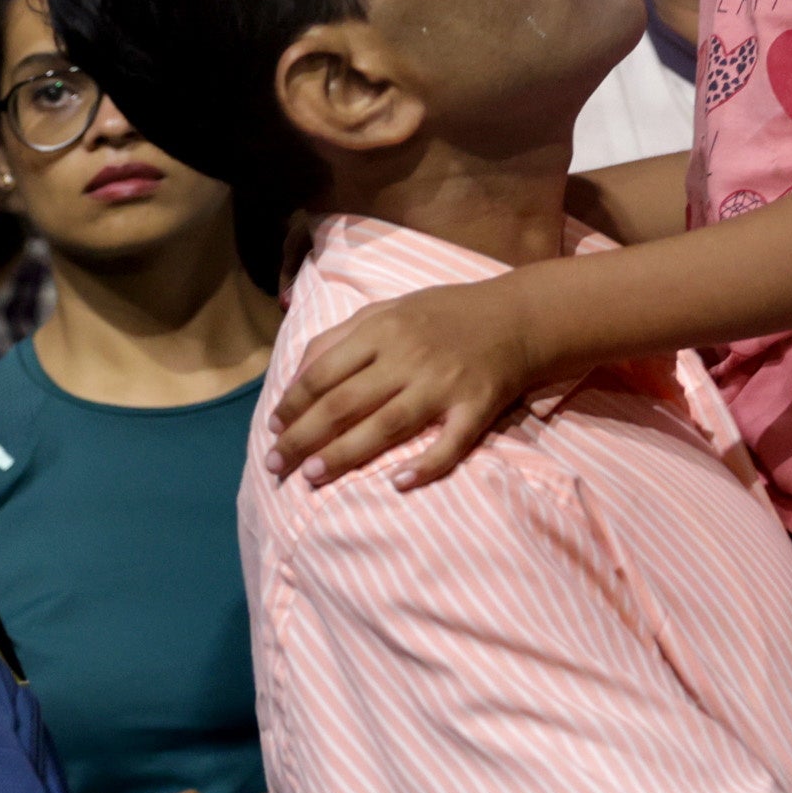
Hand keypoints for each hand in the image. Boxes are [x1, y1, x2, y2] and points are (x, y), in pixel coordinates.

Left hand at [268, 274, 550, 487]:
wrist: (518, 317)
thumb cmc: (444, 314)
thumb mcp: (389, 309)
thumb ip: (341, 337)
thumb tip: (296, 375)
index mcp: (383, 329)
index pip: (323, 371)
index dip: (292, 403)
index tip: (273, 429)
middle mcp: (409, 356)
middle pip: (345, 403)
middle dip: (304, 436)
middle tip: (276, 465)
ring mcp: (443, 384)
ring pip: (385, 426)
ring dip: (345, 453)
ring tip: (311, 475)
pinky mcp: (476, 406)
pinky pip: (449, 443)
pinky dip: (426, 465)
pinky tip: (399, 483)